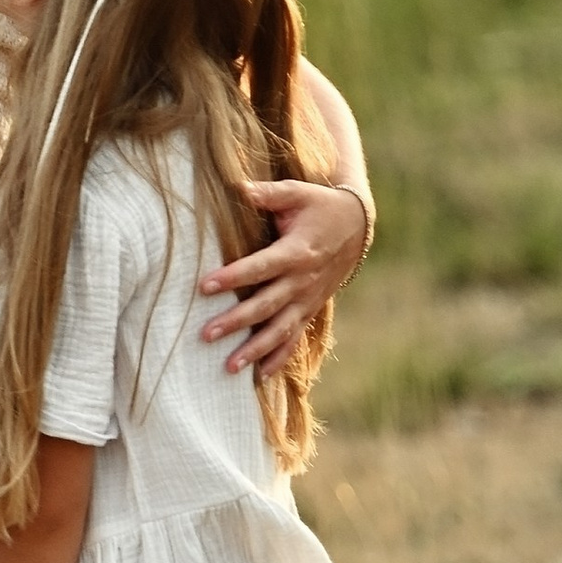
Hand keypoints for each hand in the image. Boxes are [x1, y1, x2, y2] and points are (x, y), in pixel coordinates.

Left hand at [199, 180, 372, 375]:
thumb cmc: (319, 206)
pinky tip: (259, 376)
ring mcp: (308, 299)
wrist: (358, 227)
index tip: (204, 286)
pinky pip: (295, 338)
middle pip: (266, 306)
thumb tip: (237, 186)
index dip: (232, 277)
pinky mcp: (310, 309)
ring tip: (229, 366)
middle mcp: (302, 281)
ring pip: (280, 330)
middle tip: (206, 334)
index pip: (260, 267)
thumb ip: (267, 193)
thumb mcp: (297, 193)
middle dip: (236, 321)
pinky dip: (279, 358)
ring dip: (255, 349)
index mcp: (295, 252)